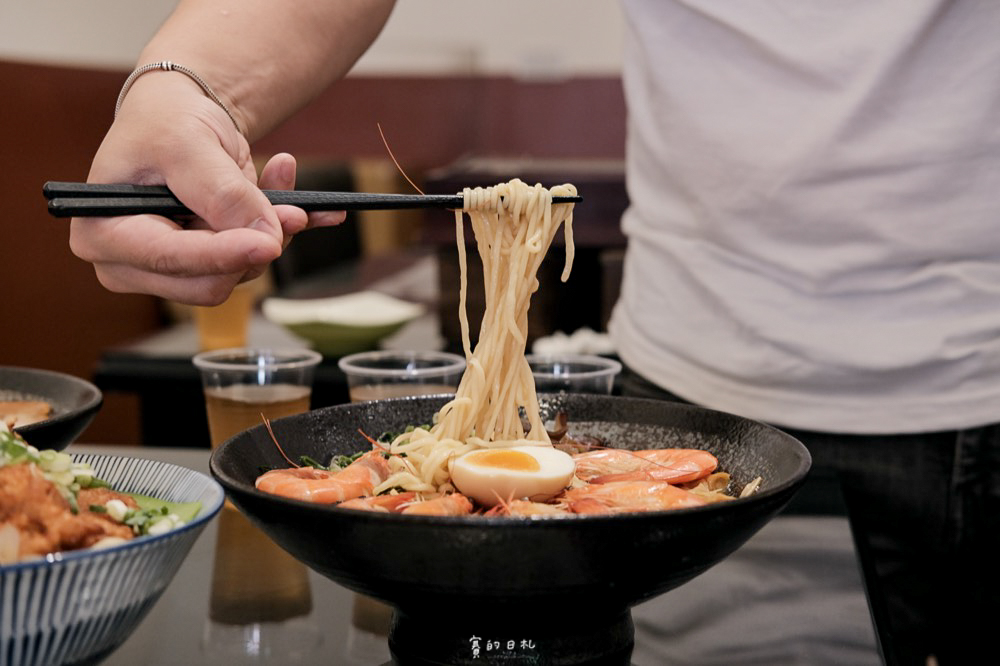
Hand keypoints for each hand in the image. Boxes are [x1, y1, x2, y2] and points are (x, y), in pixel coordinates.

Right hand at [69, 75, 343, 304]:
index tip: (269, 244)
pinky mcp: (205, 268)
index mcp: (102, 233)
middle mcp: (130, 263)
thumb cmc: (166, 122)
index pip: (168, 258)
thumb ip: (222, 192)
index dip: (222, 254)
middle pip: (207, 281)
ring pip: (237, 276)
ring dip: (269, 233)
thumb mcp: (188, 144)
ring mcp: (169, 271)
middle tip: (292, 208)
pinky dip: (276, 231)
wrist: (179, 115)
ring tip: (278, 179)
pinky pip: (252, 264)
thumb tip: (265, 236)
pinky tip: (290, 199)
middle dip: (252, 244)